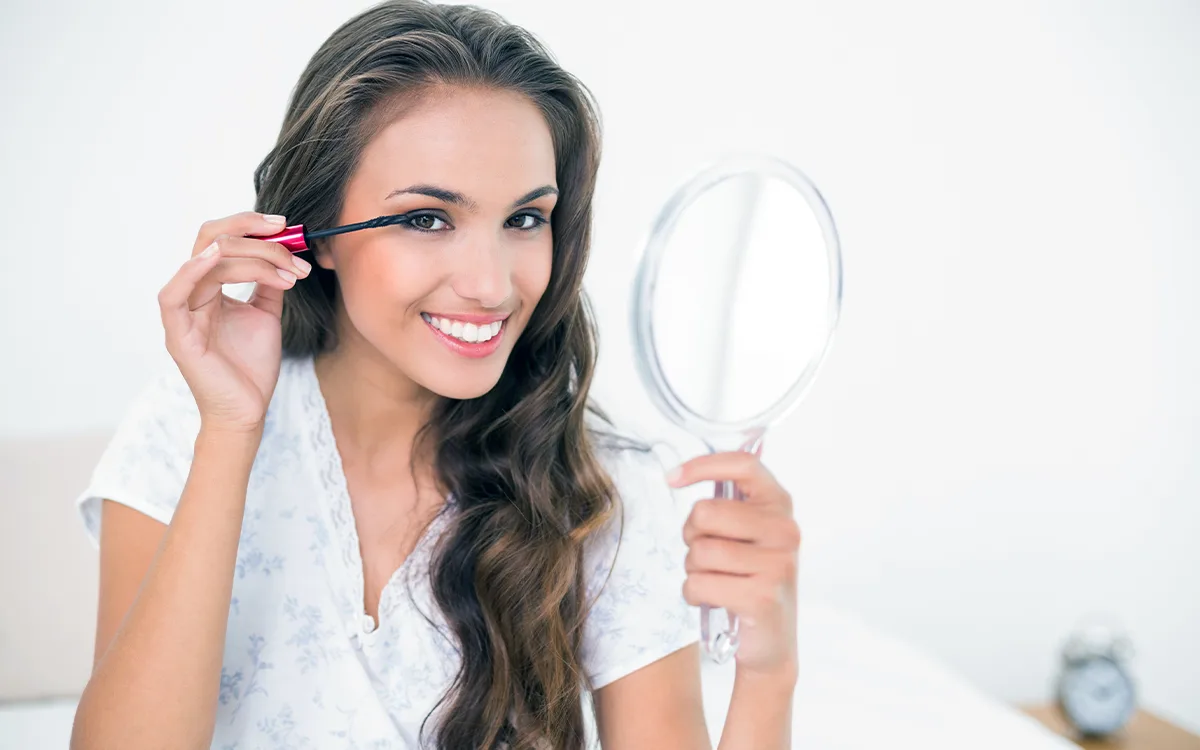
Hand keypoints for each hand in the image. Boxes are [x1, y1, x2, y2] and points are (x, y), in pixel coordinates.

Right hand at [158, 211, 311, 432]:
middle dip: (250, 230)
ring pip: (206, 261)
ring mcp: (182, 314)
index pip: (222, 241)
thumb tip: (285, 251)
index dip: (252, 228)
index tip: (288, 228)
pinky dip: (192, 271)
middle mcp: (192, 294)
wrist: (248, 410)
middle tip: (286, 232)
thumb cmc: (252, 366)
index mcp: (209, 288)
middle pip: (210, 239)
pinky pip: (172, 295)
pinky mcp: (177, 335)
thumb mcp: (266, 314)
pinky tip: (218, 257)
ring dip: (253, 257)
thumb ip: (268, 283)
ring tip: (289, 270)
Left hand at [672, 450, 799, 680]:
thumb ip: (728, 504)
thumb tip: (679, 473)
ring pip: (699, 552)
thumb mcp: (749, 535)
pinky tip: (713, 599)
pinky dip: (693, 593)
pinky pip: (698, 583)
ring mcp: (777, 565)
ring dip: (693, 570)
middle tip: (705, 554)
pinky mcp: (761, 597)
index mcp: (780, 506)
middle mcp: (785, 531)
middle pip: (706, 512)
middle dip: (691, 535)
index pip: (744, 465)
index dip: (703, 465)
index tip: (671, 478)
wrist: (771, 643)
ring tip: (714, 580)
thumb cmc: (749, 579)